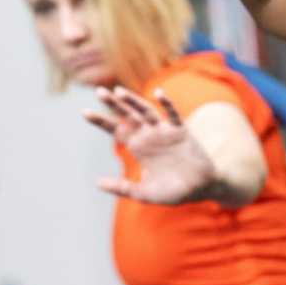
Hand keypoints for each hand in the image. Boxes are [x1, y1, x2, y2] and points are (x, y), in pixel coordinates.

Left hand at [82, 86, 215, 204]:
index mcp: (138, 148)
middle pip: (128, 116)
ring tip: (119, 91)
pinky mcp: (182, 131)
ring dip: (134, 101)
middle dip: (114, 104)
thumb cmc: (173, 192)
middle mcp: (149, 136)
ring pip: (147, 111)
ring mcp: (165, 132)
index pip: (116, 130)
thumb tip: (97, 183)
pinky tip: (158, 93)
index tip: (84, 112)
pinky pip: (173, 115)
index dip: (101, 121)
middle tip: (98, 92)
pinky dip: (166, 103)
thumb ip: (123, 188)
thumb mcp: (144, 193)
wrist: (201, 189)